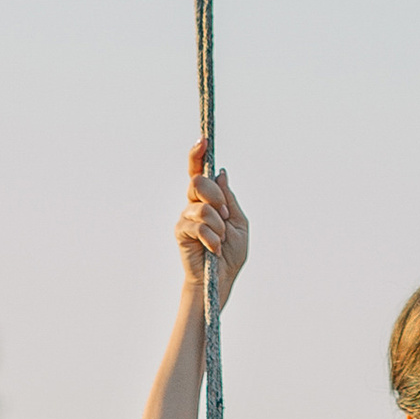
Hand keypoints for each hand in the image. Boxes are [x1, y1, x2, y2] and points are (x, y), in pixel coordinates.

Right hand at [174, 140, 248, 304]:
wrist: (220, 279)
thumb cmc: (230, 253)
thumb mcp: (239, 222)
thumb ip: (229, 199)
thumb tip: (220, 173)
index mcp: (209, 200)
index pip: (199, 171)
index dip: (197, 154)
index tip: (203, 139)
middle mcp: (194, 204)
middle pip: (198, 181)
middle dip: (216, 197)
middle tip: (225, 216)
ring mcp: (185, 217)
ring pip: (201, 207)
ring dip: (218, 225)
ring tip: (220, 239)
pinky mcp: (181, 232)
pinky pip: (198, 225)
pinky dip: (212, 237)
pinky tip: (214, 248)